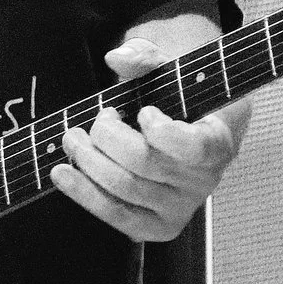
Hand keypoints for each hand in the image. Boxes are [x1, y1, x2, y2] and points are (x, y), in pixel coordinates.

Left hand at [52, 36, 245, 242]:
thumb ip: (146, 57)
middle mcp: (205, 180)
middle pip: (145, 163)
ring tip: (72, 139)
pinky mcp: (157, 226)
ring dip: (88, 161)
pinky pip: (117, 215)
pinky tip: (63, 174)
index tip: (144, 111)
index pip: (195, 147)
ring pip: (125, 189)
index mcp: (219, 140)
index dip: (163, 132)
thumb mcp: (170, 70)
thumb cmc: (179, 99)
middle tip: (96, 119)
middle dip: (107, 137)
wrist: (186, 131)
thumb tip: (117, 58)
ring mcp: (182, 208)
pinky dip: (84, 194)